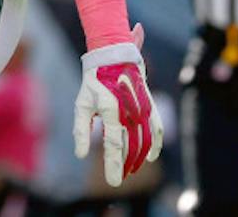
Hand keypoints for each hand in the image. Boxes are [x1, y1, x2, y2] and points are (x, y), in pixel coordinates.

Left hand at [72, 31, 162, 187]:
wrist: (114, 54)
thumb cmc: (94, 81)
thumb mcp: (82, 103)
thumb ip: (80, 130)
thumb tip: (80, 154)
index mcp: (110, 109)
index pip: (114, 144)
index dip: (114, 164)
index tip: (113, 183)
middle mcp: (128, 109)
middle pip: (131, 145)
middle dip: (125, 165)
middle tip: (117, 178)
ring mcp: (141, 106)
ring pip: (144, 139)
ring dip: (139, 157)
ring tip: (130, 170)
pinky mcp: (149, 104)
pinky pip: (156, 126)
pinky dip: (156, 143)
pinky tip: (150, 156)